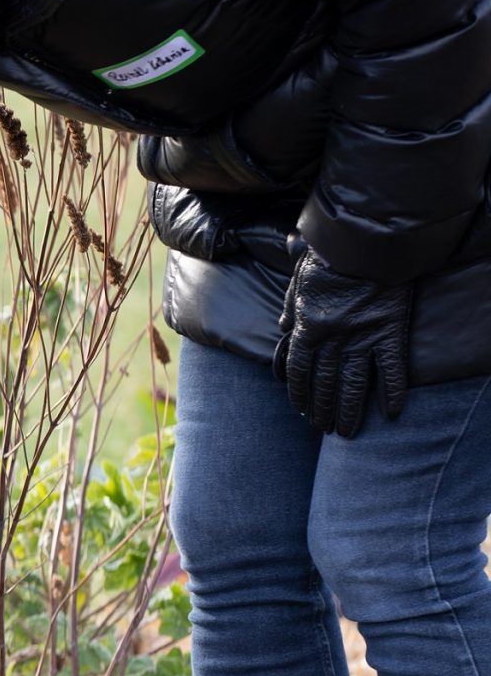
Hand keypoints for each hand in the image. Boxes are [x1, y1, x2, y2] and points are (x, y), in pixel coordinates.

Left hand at [273, 248, 412, 437]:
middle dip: (322, 409)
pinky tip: (391, 413)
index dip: (299, 393)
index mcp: (307, 327)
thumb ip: (290, 307)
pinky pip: (391, 368)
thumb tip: (282, 327)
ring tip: (347, 432)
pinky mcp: (390, 331)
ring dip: (349, 410)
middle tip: (324, 429)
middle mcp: (332, 339)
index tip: (302, 411)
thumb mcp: (298, 282)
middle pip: (324, 382)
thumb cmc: (327, 258)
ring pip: (353, 384)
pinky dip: (392, 392)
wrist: (363, 243)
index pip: (298, 370)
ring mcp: (362, 337)